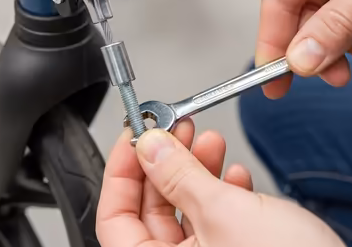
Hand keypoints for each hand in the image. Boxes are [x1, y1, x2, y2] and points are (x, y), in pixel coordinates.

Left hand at [96, 123, 343, 246]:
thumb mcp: (226, 212)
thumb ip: (180, 176)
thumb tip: (148, 146)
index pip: (115, 218)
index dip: (121, 171)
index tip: (134, 136)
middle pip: (150, 211)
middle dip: (166, 162)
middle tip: (178, 128)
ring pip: (185, 212)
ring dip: (197, 171)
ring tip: (212, 141)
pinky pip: (215, 223)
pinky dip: (223, 193)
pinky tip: (236, 174)